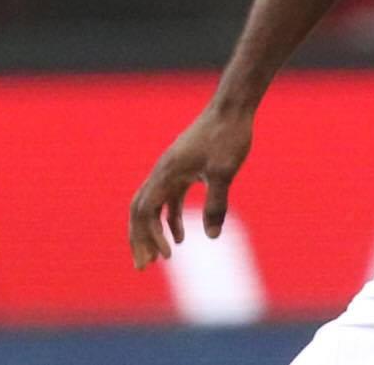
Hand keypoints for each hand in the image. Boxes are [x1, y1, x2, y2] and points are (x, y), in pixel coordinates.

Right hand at [128, 104, 253, 268]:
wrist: (234, 106)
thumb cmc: (228, 135)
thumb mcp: (224, 171)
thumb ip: (217, 204)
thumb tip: (211, 236)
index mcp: (166, 172)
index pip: (145, 211)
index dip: (150, 236)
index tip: (167, 255)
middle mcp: (162, 172)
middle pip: (140, 211)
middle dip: (139, 239)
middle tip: (143, 267)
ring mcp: (172, 170)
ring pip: (153, 206)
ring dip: (154, 231)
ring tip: (161, 257)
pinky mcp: (184, 168)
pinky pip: (170, 198)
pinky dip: (171, 218)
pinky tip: (181, 236)